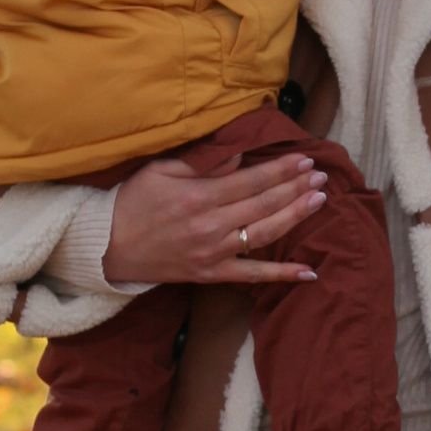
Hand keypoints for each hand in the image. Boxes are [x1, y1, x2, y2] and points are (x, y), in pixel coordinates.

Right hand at [105, 148, 326, 288]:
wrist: (108, 247)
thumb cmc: (133, 202)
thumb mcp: (161, 170)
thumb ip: (202, 162)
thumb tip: (239, 155)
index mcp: (199, 196)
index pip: (252, 180)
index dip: (282, 169)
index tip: (304, 159)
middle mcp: (211, 226)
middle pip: (265, 204)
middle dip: (297, 188)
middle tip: (321, 176)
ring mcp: (213, 253)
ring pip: (265, 234)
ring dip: (296, 217)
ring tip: (320, 201)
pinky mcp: (211, 274)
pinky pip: (252, 275)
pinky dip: (282, 275)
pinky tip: (310, 272)